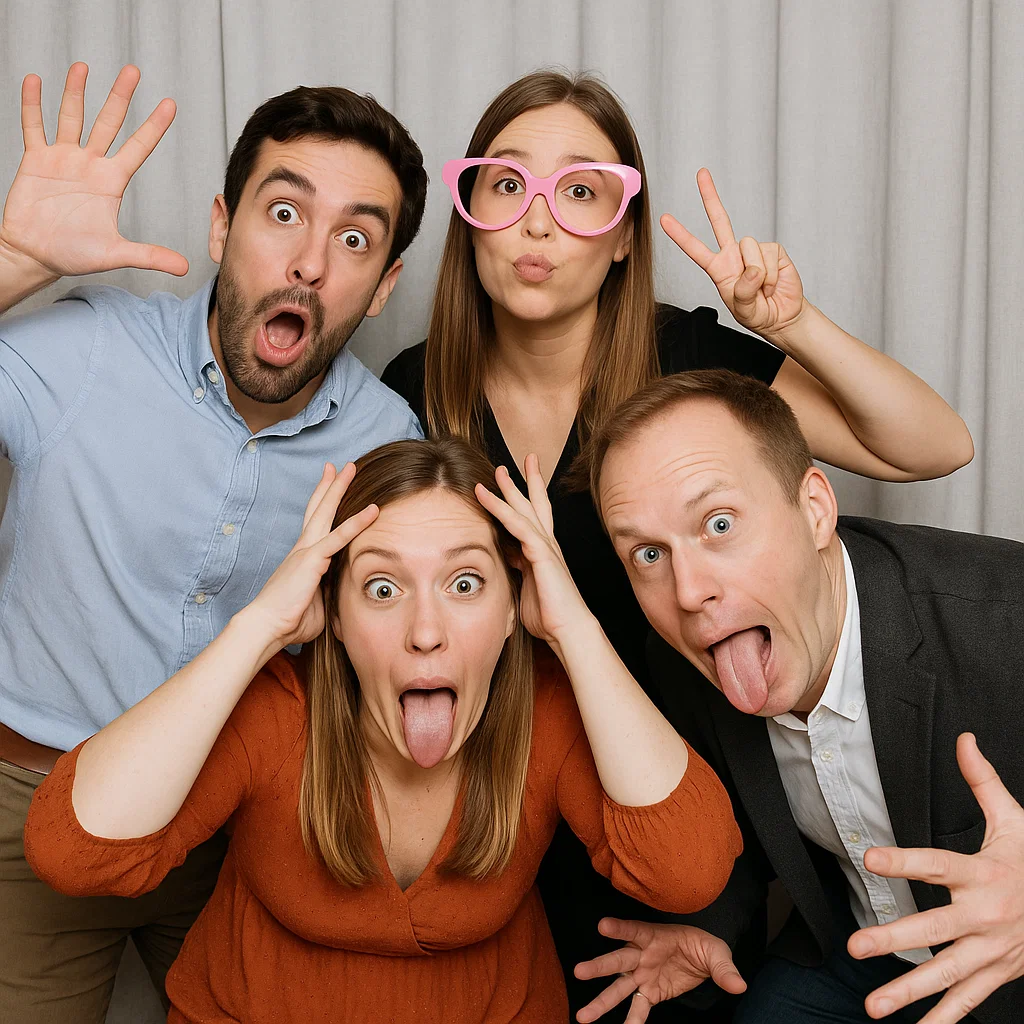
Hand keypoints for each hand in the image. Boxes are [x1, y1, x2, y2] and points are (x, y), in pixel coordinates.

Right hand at [0, 63, 187, 280]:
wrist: (36, 255)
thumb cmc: (75, 255)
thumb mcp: (116, 254)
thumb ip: (149, 255)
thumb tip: (184, 268)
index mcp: (112, 181)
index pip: (139, 146)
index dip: (154, 125)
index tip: (170, 103)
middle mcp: (90, 164)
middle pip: (108, 122)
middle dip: (120, 96)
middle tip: (133, 70)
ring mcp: (63, 159)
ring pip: (72, 117)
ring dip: (76, 92)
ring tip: (84, 67)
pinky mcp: (36, 160)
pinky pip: (33, 127)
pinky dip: (33, 105)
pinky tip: (35, 82)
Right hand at [244, 463, 377, 650]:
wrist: (266, 627)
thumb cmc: (289, 621)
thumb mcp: (317, 604)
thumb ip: (329, 593)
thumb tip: (339, 594)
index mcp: (302, 558)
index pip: (314, 524)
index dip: (321, 504)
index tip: (329, 486)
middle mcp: (303, 548)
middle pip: (318, 509)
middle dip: (329, 486)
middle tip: (338, 466)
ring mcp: (306, 551)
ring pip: (326, 513)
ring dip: (339, 489)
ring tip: (350, 467)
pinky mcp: (312, 560)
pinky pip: (339, 537)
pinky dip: (357, 523)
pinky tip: (372, 510)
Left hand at [473, 454, 590, 648]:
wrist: (568, 631)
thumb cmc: (550, 617)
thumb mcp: (526, 588)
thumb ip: (518, 571)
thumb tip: (505, 561)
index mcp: (544, 553)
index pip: (535, 519)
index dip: (526, 500)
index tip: (516, 484)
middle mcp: (547, 545)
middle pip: (535, 505)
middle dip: (526, 481)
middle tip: (517, 461)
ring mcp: (546, 548)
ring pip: (525, 510)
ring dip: (510, 488)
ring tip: (498, 469)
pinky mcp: (541, 554)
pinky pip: (518, 525)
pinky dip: (500, 508)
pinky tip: (486, 496)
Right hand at [574, 918, 746, 1022]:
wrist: (703, 959)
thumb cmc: (703, 946)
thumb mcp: (716, 951)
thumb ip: (723, 968)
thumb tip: (739, 986)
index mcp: (655, 936)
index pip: (634, 930)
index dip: (619, 928)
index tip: (602, 926)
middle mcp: (642, 955)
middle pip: (618, 959)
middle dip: (599, 966)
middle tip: (578, 971)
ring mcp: (643, 975)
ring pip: (619, 988)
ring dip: (601, 1001)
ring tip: (582, 1016)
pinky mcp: (651, 993)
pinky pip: (638, 1008)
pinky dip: (632, 1020)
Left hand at [661, 168, 804, 340]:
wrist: (782, 316)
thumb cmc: (757, 313)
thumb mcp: (743, 310)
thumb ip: (742, 291)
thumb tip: (751, 268)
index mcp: (718, 268)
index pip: (696, 249)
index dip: (681, 235)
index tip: (665, 219)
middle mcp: (734, 254)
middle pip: (720, 220)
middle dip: (710, 196)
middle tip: (701, 172)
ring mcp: (753, 250)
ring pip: (748, 248)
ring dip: (757, 275)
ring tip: (761, 290)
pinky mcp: (773, 250)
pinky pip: (767, 255)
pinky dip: (770, 276)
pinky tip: (772, 284)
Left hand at [847, 733, 1023, 1022]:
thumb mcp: (1016, 820)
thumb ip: (983, 782)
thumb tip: (963, 739)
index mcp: (984, 873)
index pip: (936, 864)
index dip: (902, 861)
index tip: (869, 858)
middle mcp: (985, 916)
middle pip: (933, 929)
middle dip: (894, 940)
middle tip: (855, 946)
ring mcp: (992, 951)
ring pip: (946, 975)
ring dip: (909, 993)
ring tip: (872, 1005)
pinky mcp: (998, 974)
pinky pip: (969, 1001)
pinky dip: (944, 1019)